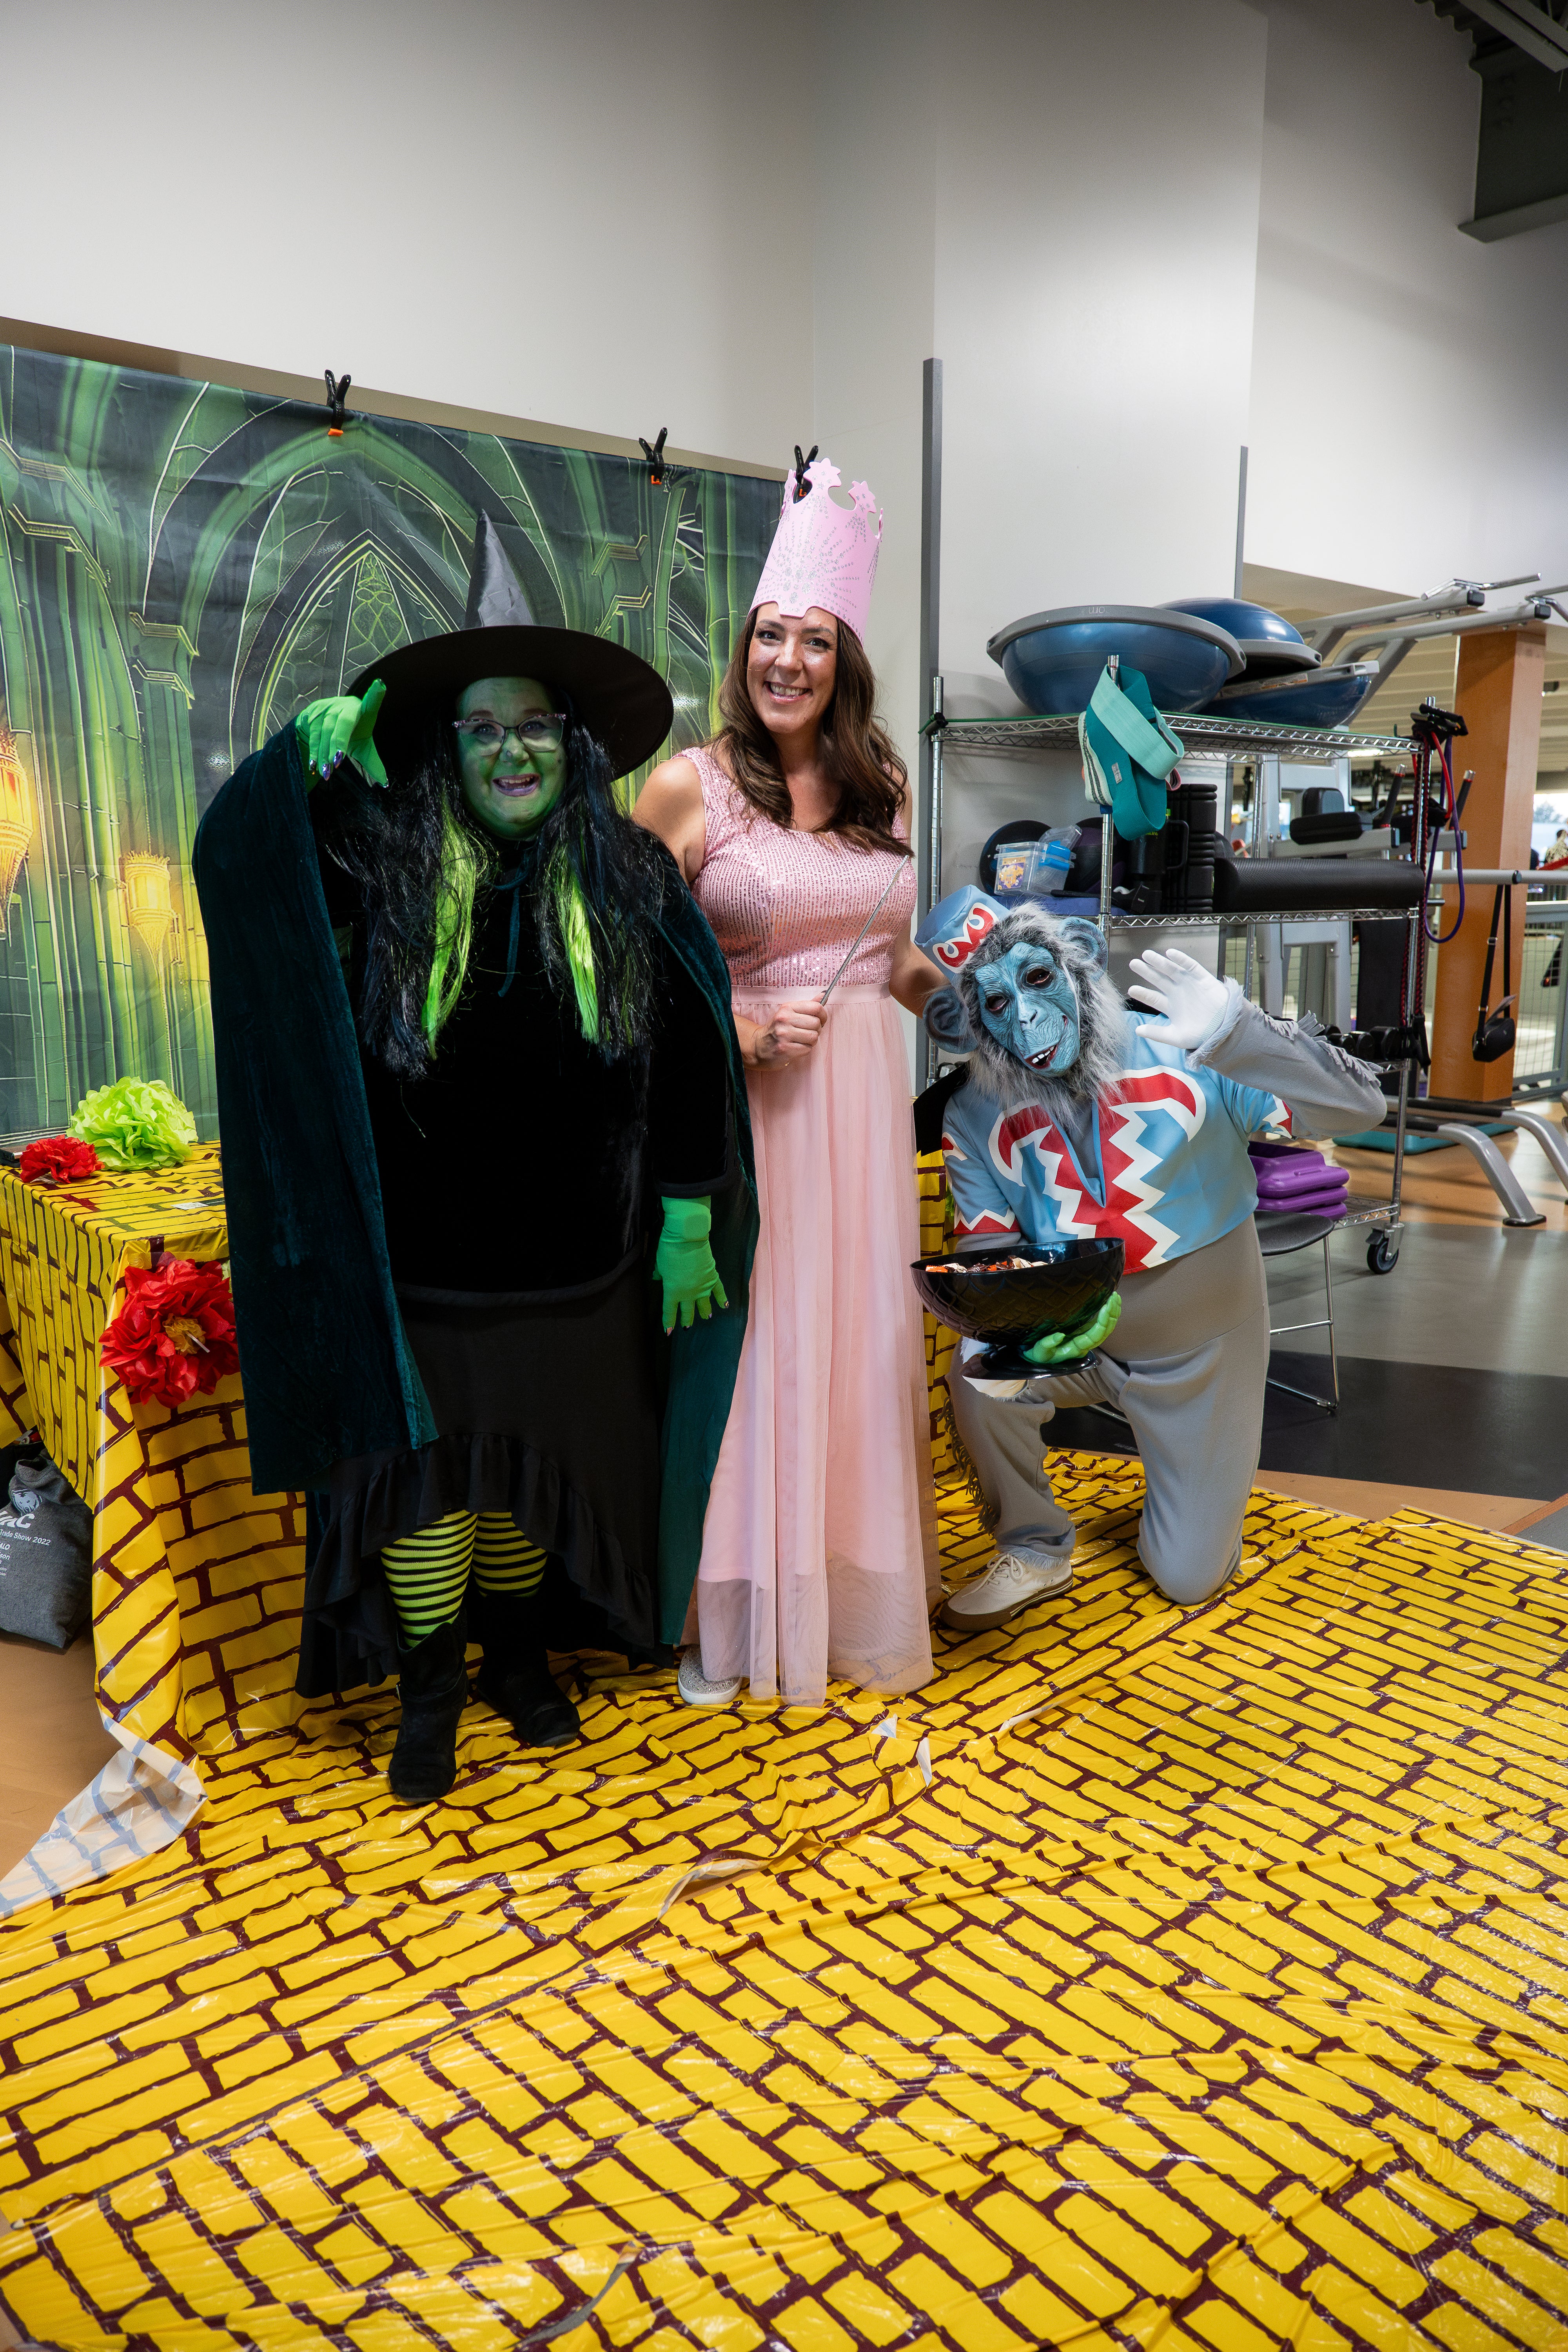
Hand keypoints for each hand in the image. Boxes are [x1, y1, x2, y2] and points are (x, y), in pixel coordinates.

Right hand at [296, 679, 387, 787]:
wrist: (321, 725)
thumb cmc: (349, 735)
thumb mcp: (362, 747)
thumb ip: (373, 763)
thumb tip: (385, 783)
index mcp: (363, 710)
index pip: (371, 702)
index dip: (375, 694)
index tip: (380, 685)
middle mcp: (345, 706)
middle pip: (343, 723)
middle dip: (339, 743)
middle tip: (337, 762)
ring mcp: (328, 708)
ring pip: (325, 731)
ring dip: (324, 753)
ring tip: (326, 773)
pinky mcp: (313, 713)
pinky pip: (313, 735)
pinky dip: (314, 752)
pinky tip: (314, 766)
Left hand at [655, 1195, 728, 1331]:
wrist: (687, 1238)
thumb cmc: (669, 1250)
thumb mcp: (659, 1264)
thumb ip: (659, 1274)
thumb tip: (656, 1278)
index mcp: (672, 1291)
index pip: (670, 1311)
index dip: (668, 1322)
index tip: (668, 1332)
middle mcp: (688, 1294)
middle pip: (687, 1311)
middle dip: (686, 1319)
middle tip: (686, 1326)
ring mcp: (702, 1287)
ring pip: (704, 1305)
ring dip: (704, 1312)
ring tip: (706, 1318)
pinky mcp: (712, 1277)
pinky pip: (719, 1291)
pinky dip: (722, 1299)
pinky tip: (725, 1306)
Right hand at [754, 1002, 825, 1064]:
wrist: (758, 1046)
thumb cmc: (777, 1029)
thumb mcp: (789, 1013)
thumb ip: (807, 1005)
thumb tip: (823, 995)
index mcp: (787, 1007)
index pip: (816, 1007)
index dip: (823, 1015)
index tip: (821, 1020)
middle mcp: (784, 1019)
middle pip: (816, 1023)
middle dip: (816, 1030)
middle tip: (808, 1032)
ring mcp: (784, 1035)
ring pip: (814, 1037)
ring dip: (811, 1041)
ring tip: (802, 1040)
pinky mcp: (785, 1049)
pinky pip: (807, 1049)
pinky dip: (805, 1049)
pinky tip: (796, 1047)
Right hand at [1022, 1292, 1121, 1363]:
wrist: (1038, 1358)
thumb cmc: (1039, 1355)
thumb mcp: (1039, 1351)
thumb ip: (1048, 1344)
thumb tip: (1059, 1336)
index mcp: (1076, 1349)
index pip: (1095, 1336)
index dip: (1103, 1322)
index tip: (1105, 1306)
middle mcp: (1085, 1345)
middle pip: (1105, 1331)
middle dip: (1111, 1314)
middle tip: (1113, 1296)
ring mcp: (1087, 1339)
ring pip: (1106, 1328)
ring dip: (1113, 1313)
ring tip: (1115, 1296)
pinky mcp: (1085, 1332)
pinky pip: (1102, 1325)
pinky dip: (1108, 1314)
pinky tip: (1110, 1303)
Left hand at [1127, 947, 1229, 1050]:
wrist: (1225, 1031)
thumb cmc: (1202, 1036)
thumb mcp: (1176, 1036)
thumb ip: (1156, 1033)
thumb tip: (1136, 1030)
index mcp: (1171, 1007)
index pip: (1153, 998)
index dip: (1142, 993)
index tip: (1131, 989)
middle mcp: (1178, 994)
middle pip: (1159, 980)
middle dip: (1147, 971)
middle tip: (1133, 963)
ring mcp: (1190, 985)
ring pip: (1172, 970)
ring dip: (1160, 962)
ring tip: (1146, 955)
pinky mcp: (1202, 979)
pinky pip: (1191, 966)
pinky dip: (1181, 959)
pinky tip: (1170, 953)